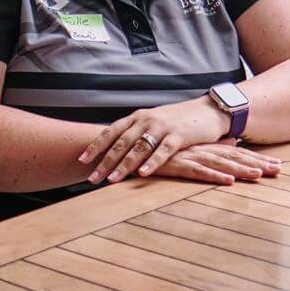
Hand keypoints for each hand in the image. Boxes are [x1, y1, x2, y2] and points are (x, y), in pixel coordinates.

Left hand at [80, 98, 230, 183]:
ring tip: (112, 180)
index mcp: (137, 117)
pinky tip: (143, 174)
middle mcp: (146, 120)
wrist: (208, 109)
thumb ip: (136, 133)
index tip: (81, 161)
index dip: (96, 146)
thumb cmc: (177, 119)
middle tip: (92, 179)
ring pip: (138, 148)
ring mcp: (162, 127)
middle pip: (121, 143)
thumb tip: (115, 149)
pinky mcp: (179, 136)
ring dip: (124, 165)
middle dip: (104, 162)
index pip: (111, 131)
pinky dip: (152, 163)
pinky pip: (163, 151)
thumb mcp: (153, 122)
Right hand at [155, 143, 281, 185]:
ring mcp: (191, 156)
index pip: (238, 153)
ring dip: (240, 170)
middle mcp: (203, 150)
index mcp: (208, 147)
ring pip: (220, 164)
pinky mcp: (177, 165)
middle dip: (257, 164)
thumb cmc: (164, 150)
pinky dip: (214, 176)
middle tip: (278, 170)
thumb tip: (234, 143)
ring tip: (259, 175)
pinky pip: (198, 172)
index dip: (258, 159)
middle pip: (235, 157)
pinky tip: (228, 181)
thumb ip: (214, 147)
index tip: (278, 164)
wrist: (135, 146)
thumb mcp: (193, 148)